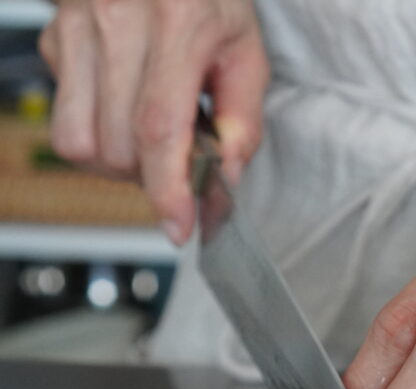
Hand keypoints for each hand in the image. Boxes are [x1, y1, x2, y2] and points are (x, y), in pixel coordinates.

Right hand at [38, 0, 268, 243]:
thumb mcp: (245, 47)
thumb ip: (244, 118)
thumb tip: (225, 175)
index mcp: (179, 22)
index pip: (160, 127)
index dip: (167, 188)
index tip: (178, 224)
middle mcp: (118, 20)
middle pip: (119, 146)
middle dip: (151, 176)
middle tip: (180, 161)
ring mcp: (77, 26)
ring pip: (80, 142)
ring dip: (118, 163)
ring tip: (148, 140)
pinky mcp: (54, 36)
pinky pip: (64, 116)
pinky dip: (94, 131)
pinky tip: (122, 107)